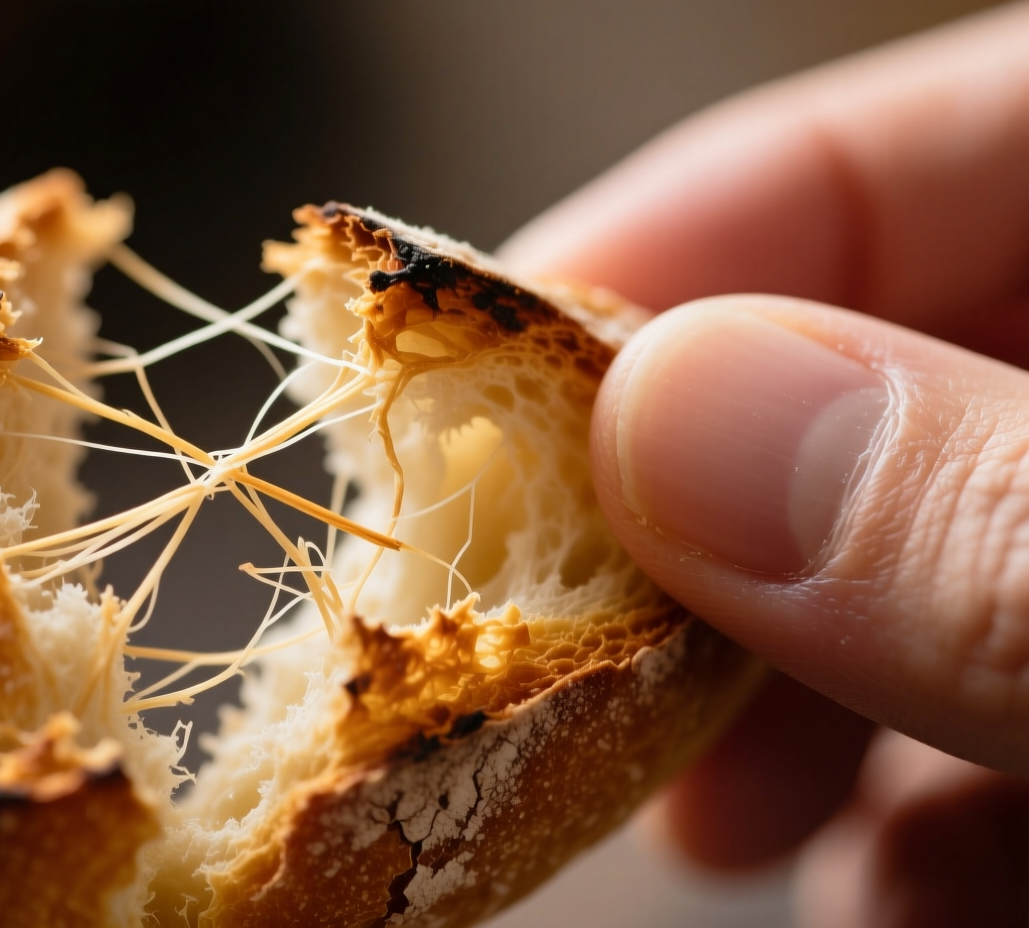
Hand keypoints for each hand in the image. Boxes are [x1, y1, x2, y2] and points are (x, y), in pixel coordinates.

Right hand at [502, 5, 1028, 926]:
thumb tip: (668, 422)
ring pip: (926, 566)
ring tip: (725, 824)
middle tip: (572, 649)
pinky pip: (1012, 720)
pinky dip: (924, 819)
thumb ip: (1006, 530)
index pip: (929, 146)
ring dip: (795, 708)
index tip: (473, 391)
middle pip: (891, 368)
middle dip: (710, 526)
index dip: (684, 241)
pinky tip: (897, 900)